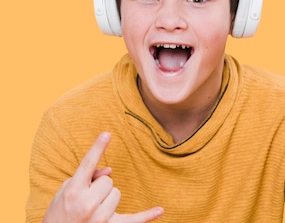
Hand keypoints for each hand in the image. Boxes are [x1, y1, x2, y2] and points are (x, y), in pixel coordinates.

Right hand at [43, 132, 163, 222]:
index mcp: (73, 192)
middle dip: (99, 187)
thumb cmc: (60, 212)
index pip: (87, 165)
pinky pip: (133, 220)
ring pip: (117, 194)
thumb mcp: (64, 192)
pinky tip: (160, 210)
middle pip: (108, 181)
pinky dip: (146, 216)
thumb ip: (86, 177)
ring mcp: (99, 218)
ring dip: (107, 199)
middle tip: (86, 200)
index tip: (107, 134)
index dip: (97, 149)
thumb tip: (110, 170)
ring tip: (92, 211)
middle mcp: (86, 205)